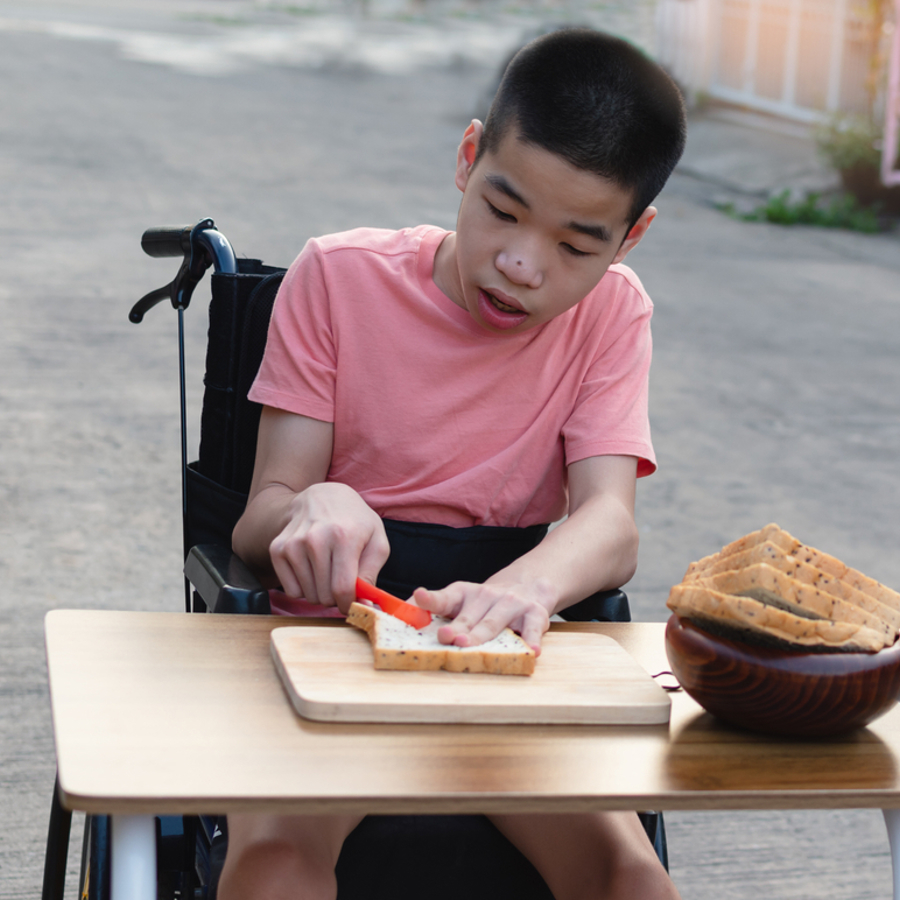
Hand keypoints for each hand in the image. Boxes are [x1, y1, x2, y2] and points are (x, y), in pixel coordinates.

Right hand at [268, 482, 389, 613]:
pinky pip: (292, 590)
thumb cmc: (355, 522)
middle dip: (336, 597)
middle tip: (341, 580)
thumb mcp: (376, 542)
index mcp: (344, 537)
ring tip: (328, 571)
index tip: (352, 602)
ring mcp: (293, 544)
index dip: (349, 603)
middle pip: (325, 595)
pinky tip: (312, 569)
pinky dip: (303, 587)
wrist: (323, 497)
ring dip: (320, 591)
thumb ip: (372, 575)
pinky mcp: (278, 549)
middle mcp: (316, 539)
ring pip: (308, 595)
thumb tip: (366, 608)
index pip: (342, 588)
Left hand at [413, 579, 556, 654]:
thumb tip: (399, 617)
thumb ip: (434, 609)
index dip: (430, 599)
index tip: (419, 596)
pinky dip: (532, 639)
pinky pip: (533, 628)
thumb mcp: (460, 601)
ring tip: (468, 645)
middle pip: (468, 617)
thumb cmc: (485, 603)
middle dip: (457, 628)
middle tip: (445, 637)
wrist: (529, 585)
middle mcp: (486, 596)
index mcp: (464, 594)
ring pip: (494, 623)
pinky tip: (531, 650)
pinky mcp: (534, 614)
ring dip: (482, 634)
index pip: (444, 597)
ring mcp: (511, 604)